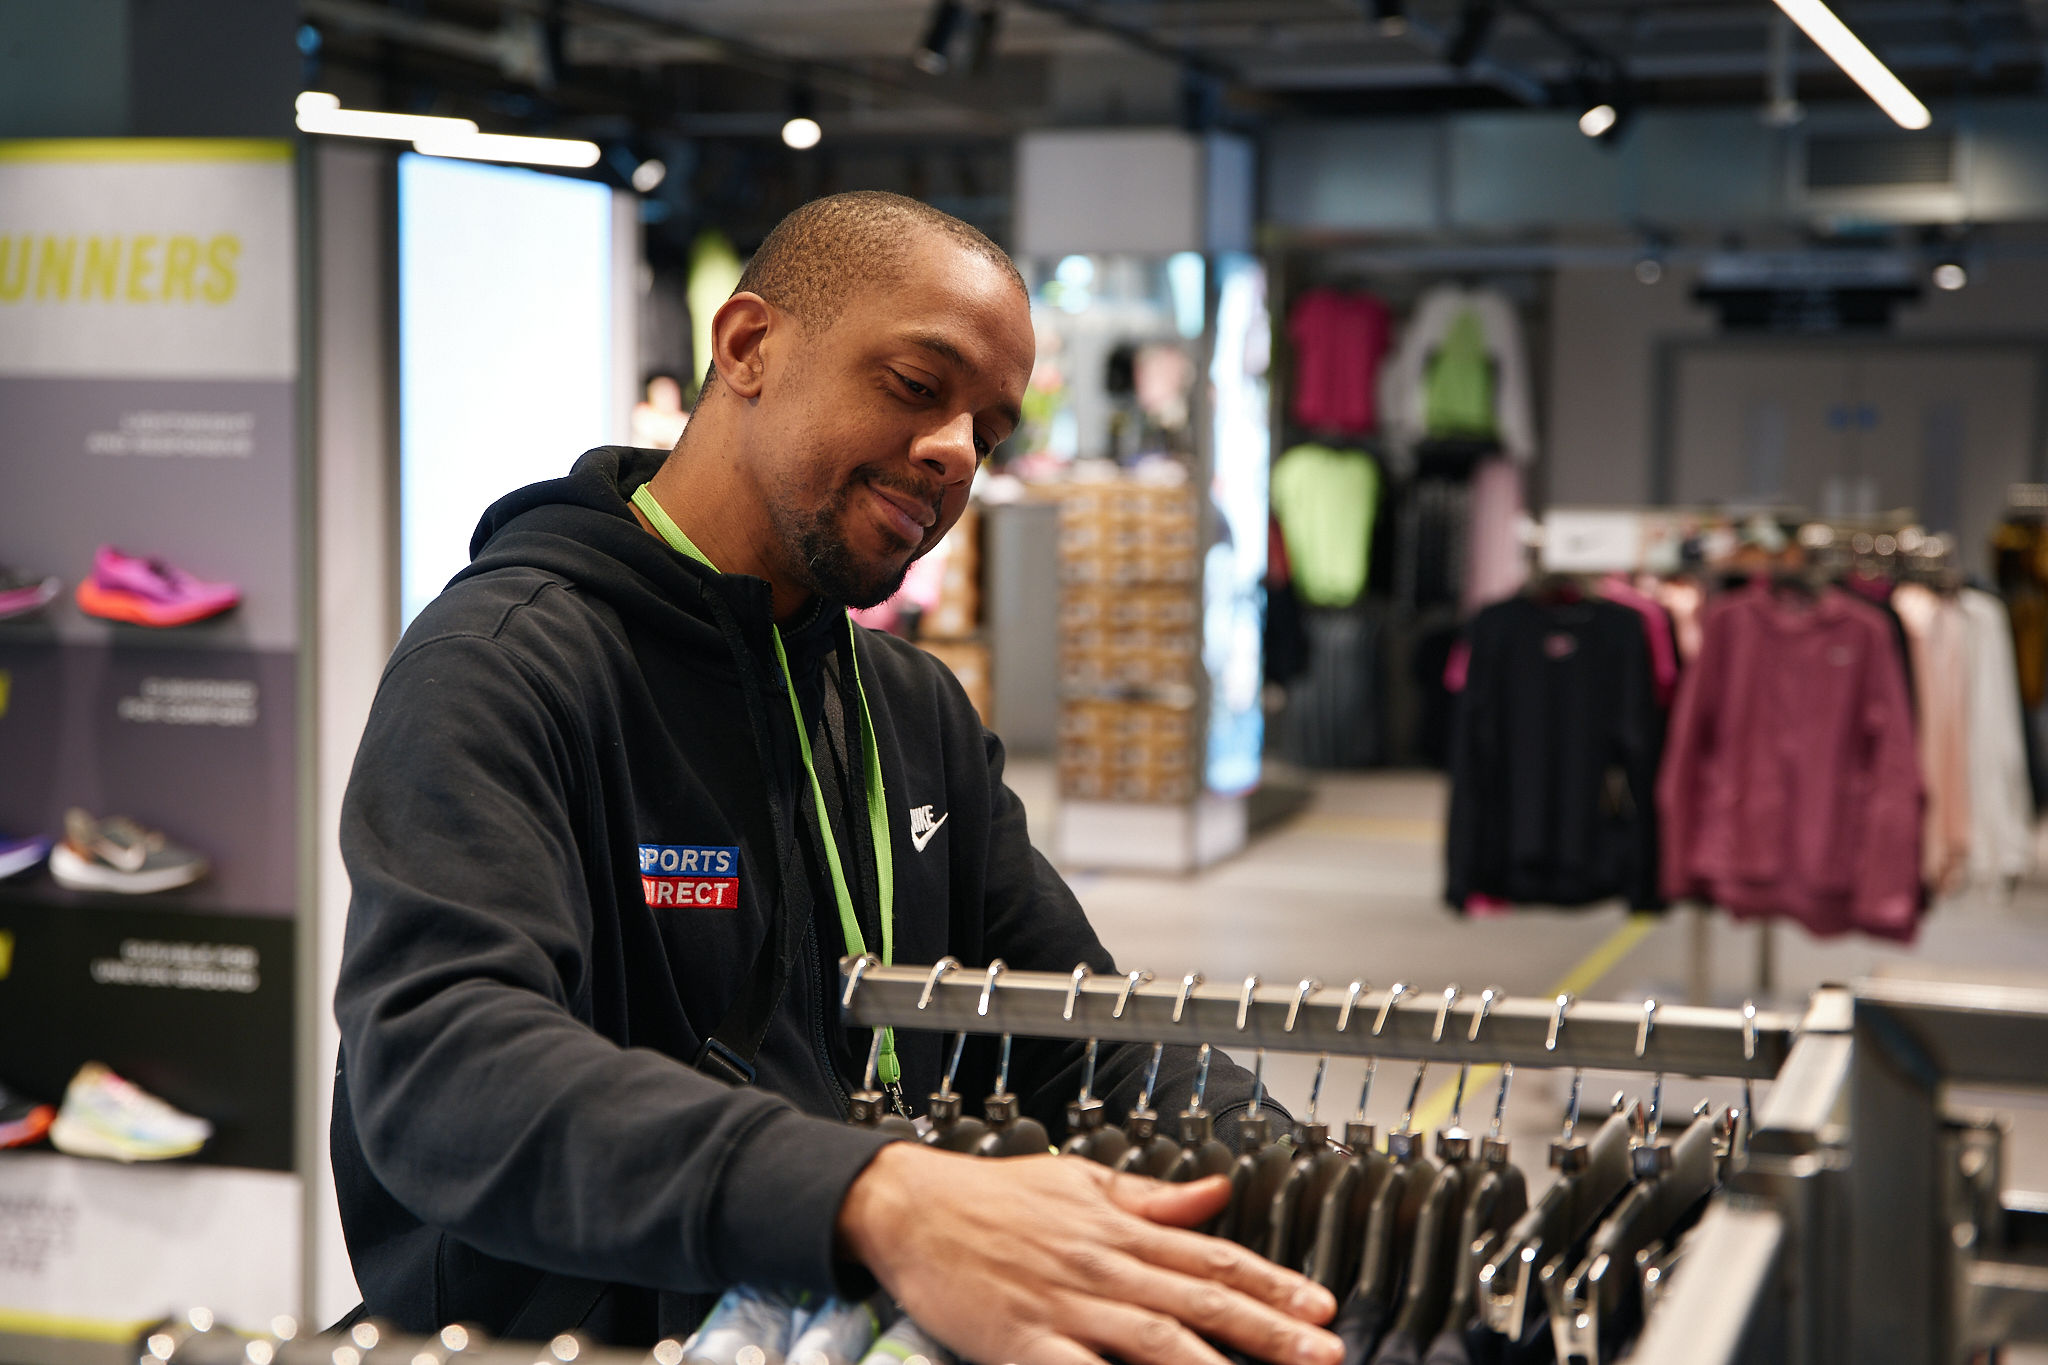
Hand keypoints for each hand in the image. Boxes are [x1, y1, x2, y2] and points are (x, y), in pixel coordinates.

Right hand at [836, 1144, 1342, 1364]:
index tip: (1321, 1305)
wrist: (909, 1207)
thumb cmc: (990, 1198)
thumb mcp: (1078, 1181)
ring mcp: (1067, 1308)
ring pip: (1159, 1341)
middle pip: (1200, 1303)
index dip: (1272, 1284)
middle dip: (1271, 1331)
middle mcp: (1103, 1266)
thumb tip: (1217, 1192)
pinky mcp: (1028, 1344)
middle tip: (1326, 1351)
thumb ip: (1151, 1196)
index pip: (1211, 1257)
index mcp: (1117, 1228)